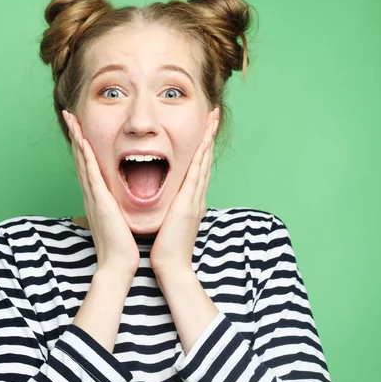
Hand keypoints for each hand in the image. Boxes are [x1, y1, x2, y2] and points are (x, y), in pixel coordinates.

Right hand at [62, 110, 139, 277]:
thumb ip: (116, 210)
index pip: (89, 166)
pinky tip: (82, 140)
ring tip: (72, 119)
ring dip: (77, 138)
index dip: (84, 146)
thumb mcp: (118, 221)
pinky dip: (85, 155)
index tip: (81, 128)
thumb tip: (120, 204)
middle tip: (71, 115)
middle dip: (76, 136)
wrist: (118, 265)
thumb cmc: (121, 246)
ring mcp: (93, 196)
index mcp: (98, 198)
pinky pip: (90, 172)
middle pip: (81, 159)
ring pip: (83, 161)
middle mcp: (91, 194)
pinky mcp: (98, 201)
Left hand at [150, 108, 218, 278]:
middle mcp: (197, 197)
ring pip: (204, 162)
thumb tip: (169, 203)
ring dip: (208, 139)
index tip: (204, 130)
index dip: (202, 148)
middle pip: (205, 160)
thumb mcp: (170, 223)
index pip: (198, 168)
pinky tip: (203, 142)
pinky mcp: (190, 203)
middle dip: (209, 137)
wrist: (171, 266)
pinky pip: (196, 174)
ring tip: (212, 119)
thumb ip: (171, 210)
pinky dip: (201, 156)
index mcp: (191, 201)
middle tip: (213, 115)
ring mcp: (196, 199)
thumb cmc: (167, 247)